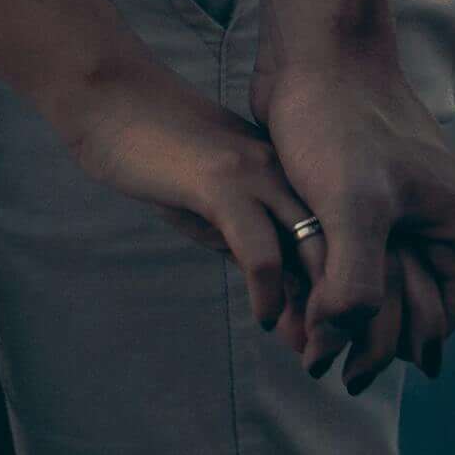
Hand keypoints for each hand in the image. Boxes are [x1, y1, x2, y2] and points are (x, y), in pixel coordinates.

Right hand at [42, 57, 322, 338]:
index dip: (343, 291)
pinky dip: (269, 296)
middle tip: (329, 355)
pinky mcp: (223, 185)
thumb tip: (276, 295)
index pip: (340, 236)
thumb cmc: (156, 151)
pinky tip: (264, 320)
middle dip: (341, 309)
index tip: (332, 336)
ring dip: (315, 313)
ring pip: (314, 252)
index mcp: (292, 172)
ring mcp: (259, 175)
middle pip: (341, 247)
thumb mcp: (216, 199)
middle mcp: (289, 170)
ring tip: (306, 349)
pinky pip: (263, 252)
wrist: (111, 99)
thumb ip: (249, 236)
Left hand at [256, 36, 454, 390]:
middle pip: (402, 314)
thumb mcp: (353, 208)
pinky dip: (327, 277)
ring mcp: (420, 219)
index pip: (425, 330)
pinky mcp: (382, 205)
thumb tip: (339, 345)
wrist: (313, 54)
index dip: (370, 351)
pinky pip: (358, 260)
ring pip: (376, 289)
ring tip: (287, 327)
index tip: (313, 364)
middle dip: (352, 334)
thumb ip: (357, 283)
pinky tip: (286, 291)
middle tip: (299, 354)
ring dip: (336, 308)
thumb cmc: (338, 120)